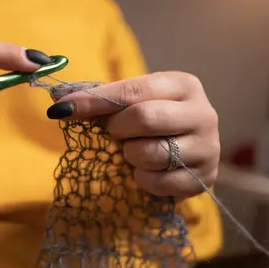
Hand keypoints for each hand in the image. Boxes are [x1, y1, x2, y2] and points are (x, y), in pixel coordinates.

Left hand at [45, 72, 219, 197]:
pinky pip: (158, 182)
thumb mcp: (131, 104)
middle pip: (145, 118)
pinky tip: (147, 171)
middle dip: (118, 130)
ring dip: (130, 156)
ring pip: (151, 153)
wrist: (186, 151)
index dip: (94, 101)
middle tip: (115, 134)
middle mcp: (203, 113)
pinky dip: (143, 179)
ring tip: (134, 152)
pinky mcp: (206, 178)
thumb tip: (59, 104)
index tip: (62, 110)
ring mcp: (208, 147)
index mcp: (183, 85)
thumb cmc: (152, 122)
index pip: (132, 90)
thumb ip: (101, 100)